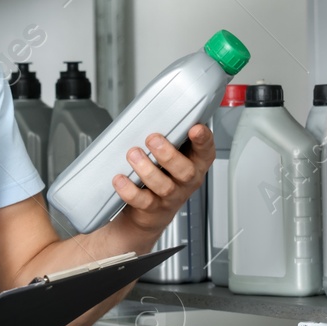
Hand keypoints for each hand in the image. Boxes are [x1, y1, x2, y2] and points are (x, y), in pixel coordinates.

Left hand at [110, 124, 214, 240]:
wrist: (149, 212)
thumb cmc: (162, 174)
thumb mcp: (171, 155)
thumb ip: (168, 137)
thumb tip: (152, 113)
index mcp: (195, 163)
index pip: (206, 150)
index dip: (203, 140)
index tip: (195, 128)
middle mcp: (187, 181)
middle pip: (186, 171)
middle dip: (169, 154)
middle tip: (153, 139)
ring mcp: (171, 197)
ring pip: (164, 186)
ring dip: (147, 169)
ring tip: (133, 154)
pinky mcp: (153, 209)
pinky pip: (143, 201)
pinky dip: (129, 190)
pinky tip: (120, 179)